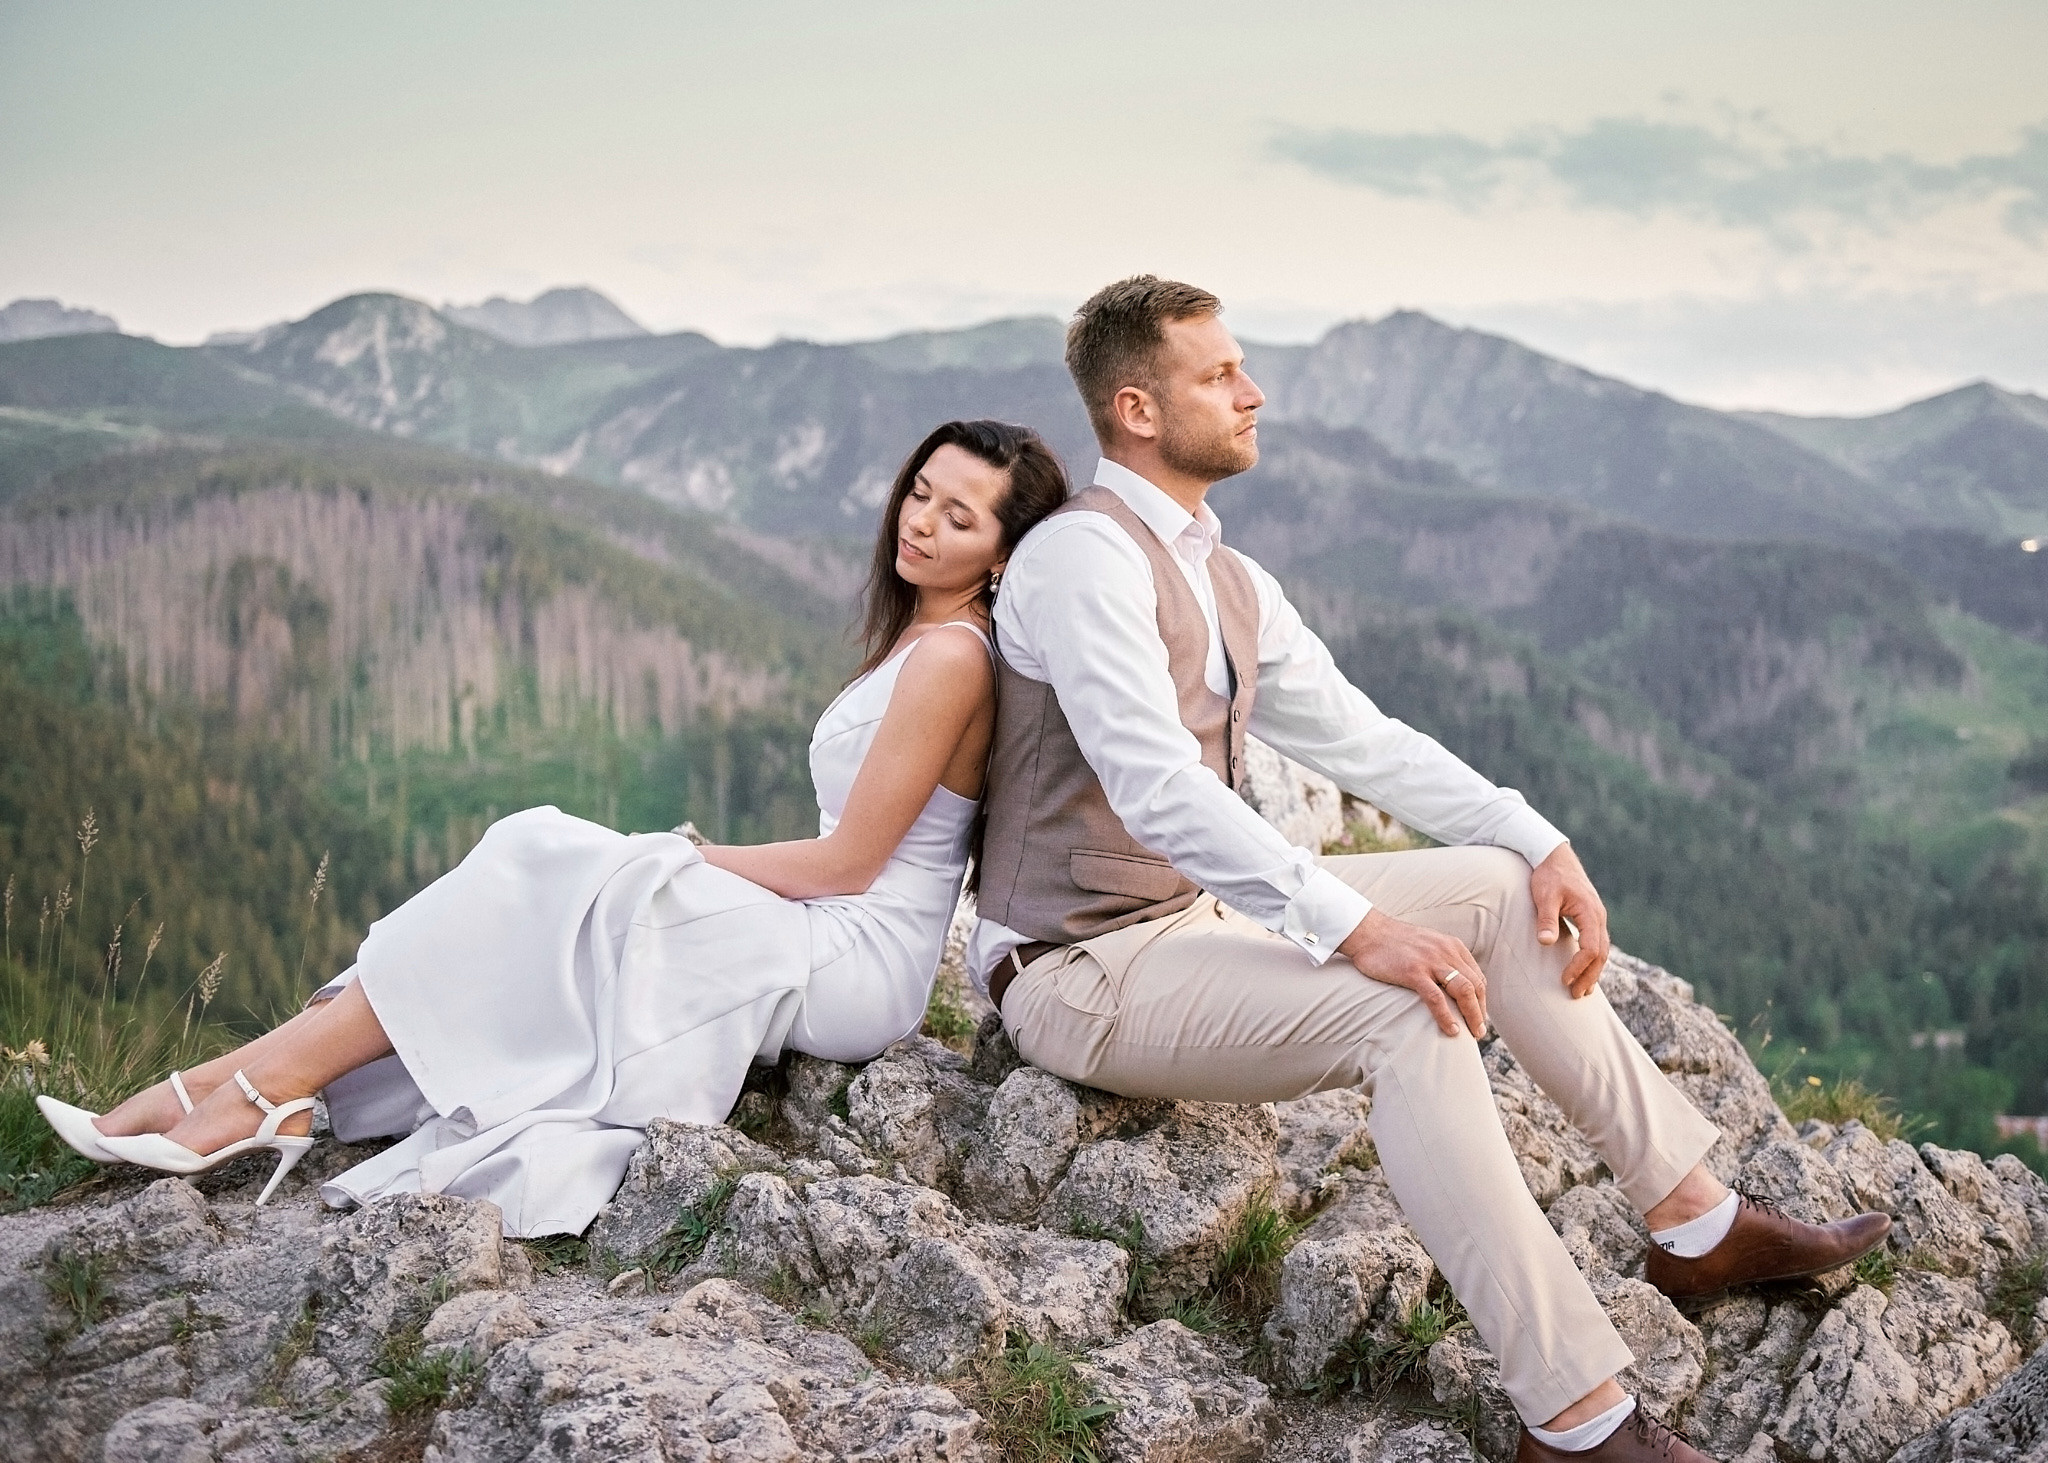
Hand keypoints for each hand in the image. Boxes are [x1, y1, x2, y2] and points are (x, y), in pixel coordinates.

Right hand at [1336, 908, 1487, 1037]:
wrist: (1368, 932)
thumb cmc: (1394, 942)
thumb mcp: (1427, 944)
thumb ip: (1442, 958)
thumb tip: (1450, 981)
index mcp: (1452, 946)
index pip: (1477, 977)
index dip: (1482, 1000)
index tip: (1478, 1017)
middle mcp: (1446, 952)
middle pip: (1475, 986)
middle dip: (1480, 1012)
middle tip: (1479, 1031)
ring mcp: (1431, 961)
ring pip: (1463, 991)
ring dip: (1472, 1016)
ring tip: (1472, 1034)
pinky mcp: (1413, 972)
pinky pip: (1436, 998)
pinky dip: (1446, 1016)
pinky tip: (1451, 1030)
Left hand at [1530, 842, 1609, 997]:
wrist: (1554, 856)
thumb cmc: (1548, 875)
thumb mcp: (1544, 896)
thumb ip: (1546, 919)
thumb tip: (1545, 943)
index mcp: (1590, 912)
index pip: (1591, 948)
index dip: (1578, 966)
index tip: (1564, 979)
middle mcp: (1599, 917)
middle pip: (1601, 954)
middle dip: (1589, 976)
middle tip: (1575, 995)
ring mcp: (1597, 917)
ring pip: (1602, 951)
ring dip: (1593, 972)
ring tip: (1582, 991)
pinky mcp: (1591, 918)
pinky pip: (1597, 944)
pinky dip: (1592, 961)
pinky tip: (1584, 973)